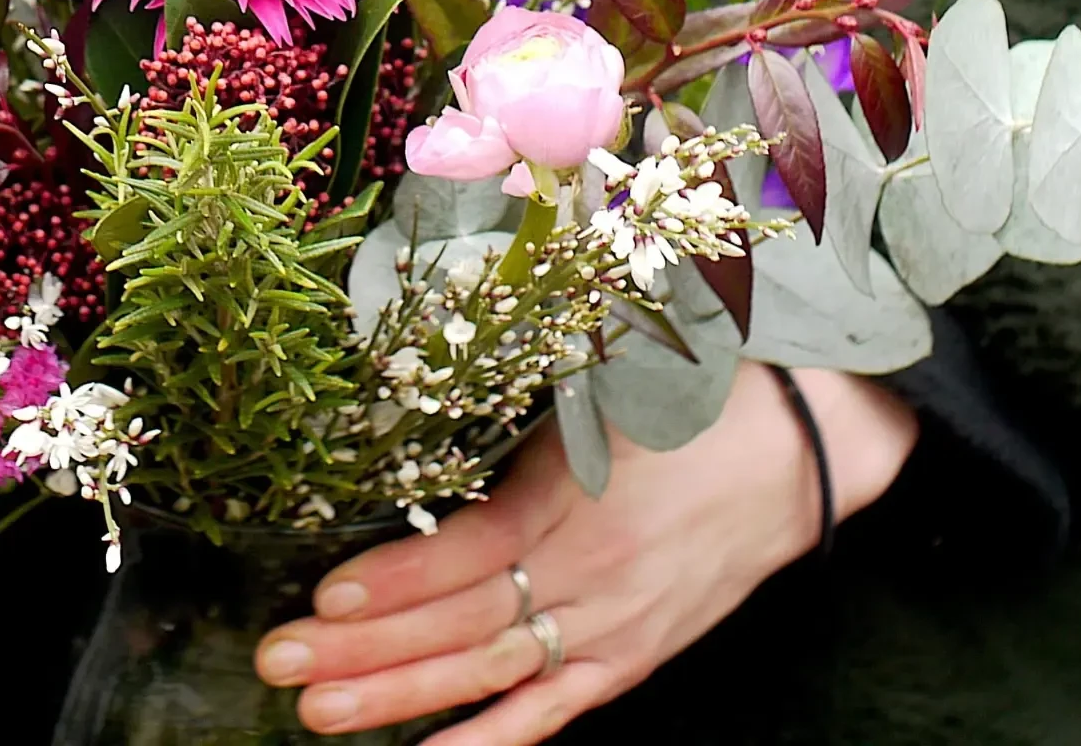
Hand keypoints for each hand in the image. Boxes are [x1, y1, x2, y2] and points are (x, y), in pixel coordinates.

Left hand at [254, 361, 917, 741]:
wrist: (802, 446)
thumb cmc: (692, 397)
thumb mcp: (603, 382)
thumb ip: (520, 403)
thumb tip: (427, 372)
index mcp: (581, 498)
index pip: (470, 553)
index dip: (395, 579)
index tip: (321, 595)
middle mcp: (593, 575)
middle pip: (462, 623)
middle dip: (364, 647)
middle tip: (278, 664)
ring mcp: (614, 626)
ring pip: (491, 674)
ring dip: (401, 696)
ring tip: (321, 712)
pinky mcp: (635, 658)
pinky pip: (556, 713)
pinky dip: (492, 742)